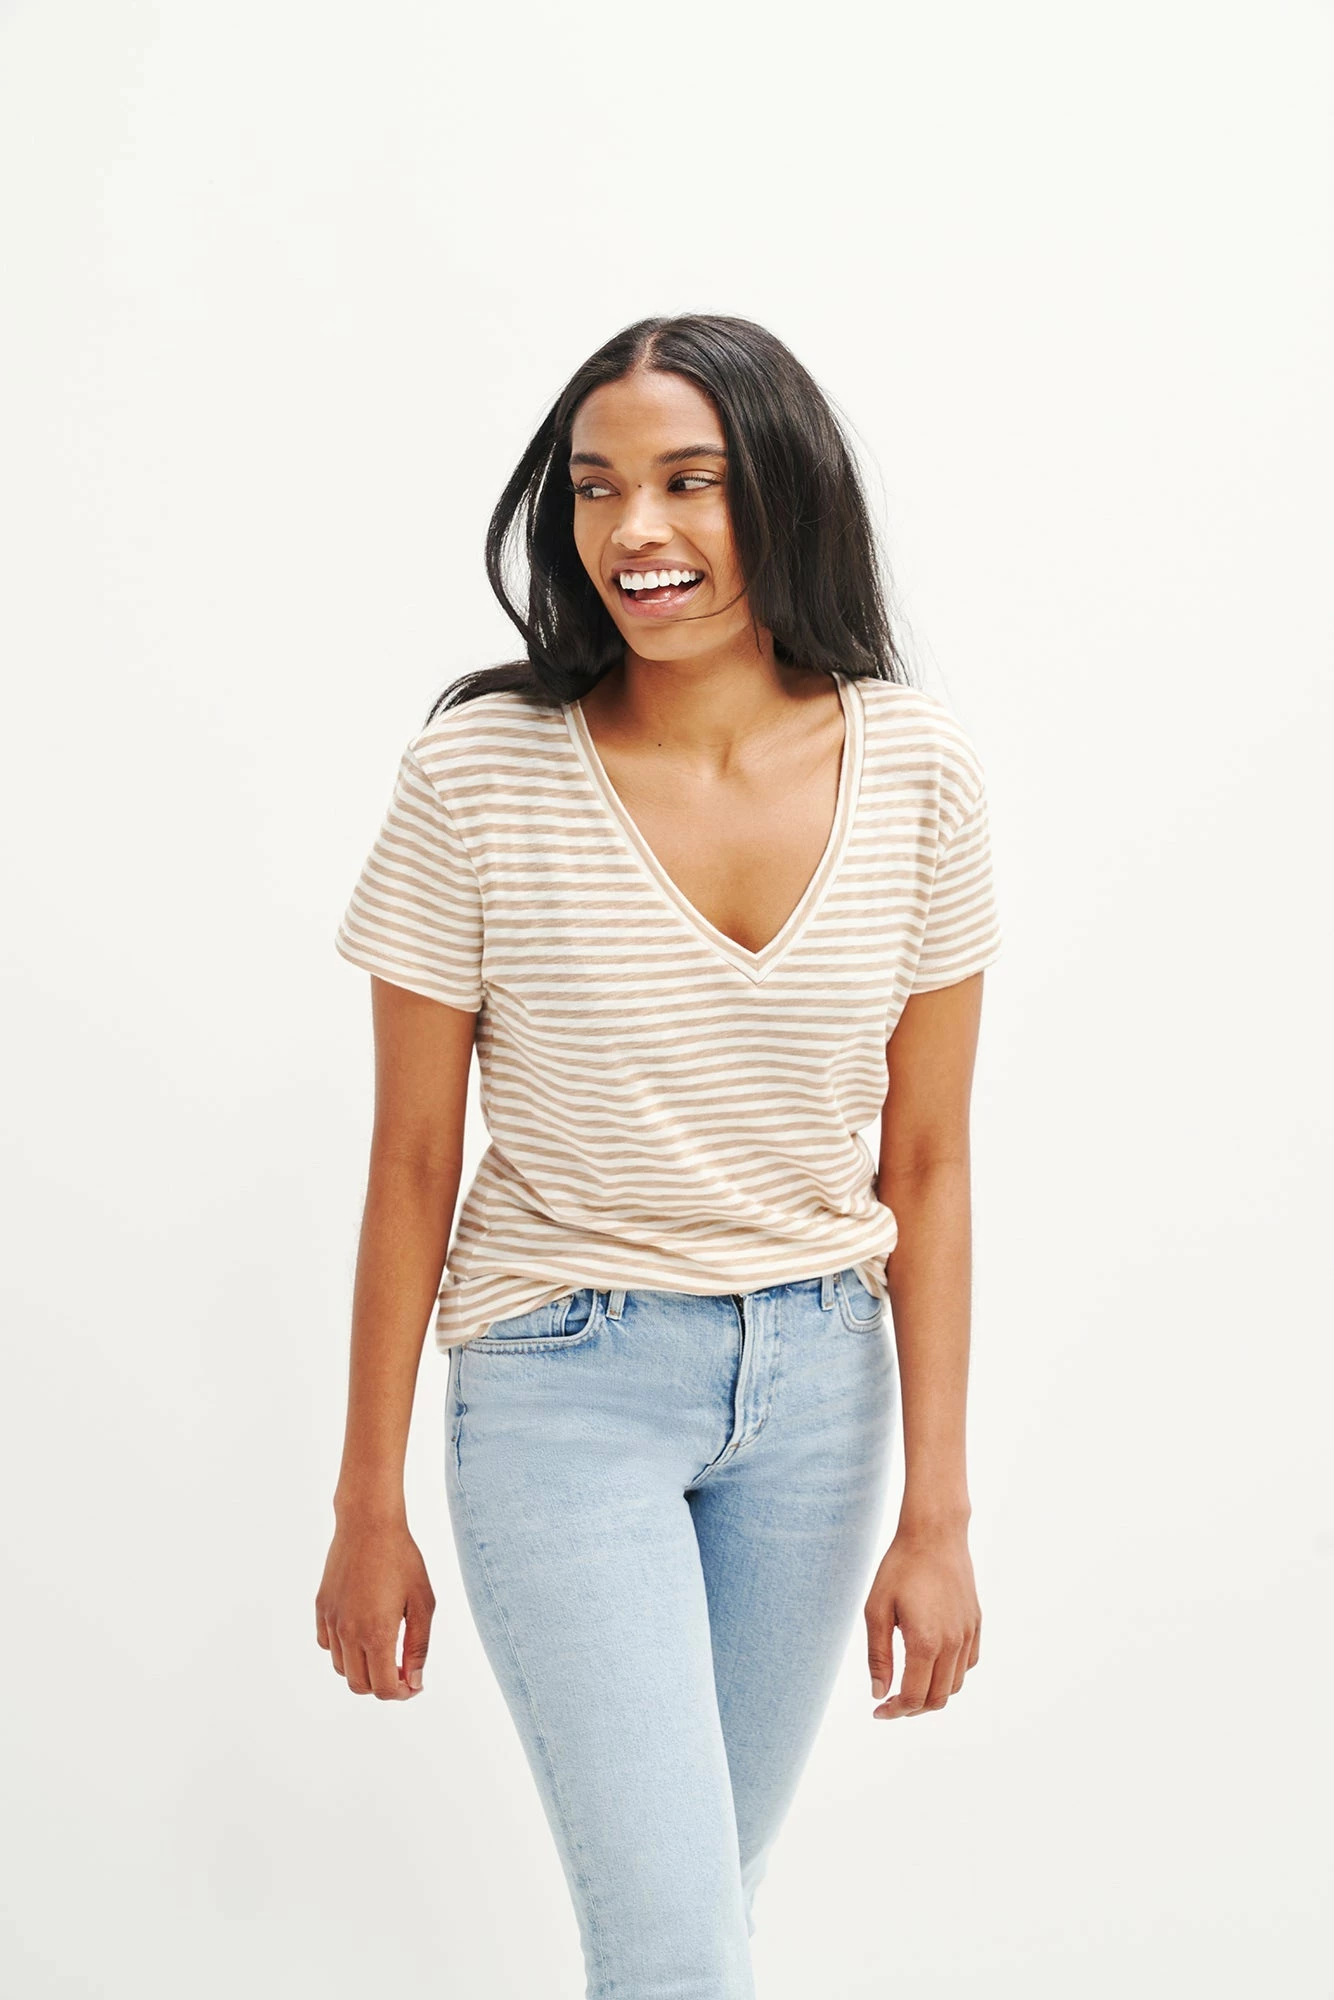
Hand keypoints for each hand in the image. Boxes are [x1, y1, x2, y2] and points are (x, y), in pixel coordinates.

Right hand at [316, 1513, 434, 1699]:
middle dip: (382, 1687)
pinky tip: (362, 1633)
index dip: (401, 1693)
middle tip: (402, 1672)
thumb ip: (418, 1647)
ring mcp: (331, 1621)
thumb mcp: (422, 1602)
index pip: (383, 1688)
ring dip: (363, 1670)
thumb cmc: (402, 1559)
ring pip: (342, 1668)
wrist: (368, 1524)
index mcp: (376, 1633)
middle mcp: (348, 1632)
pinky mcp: (321, 1608)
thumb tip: (414, 1682)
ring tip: (384, 1651)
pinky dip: (344, 1651)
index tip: (414, 1684)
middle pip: (360, 1685)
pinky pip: (328, 1645)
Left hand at [864, 1523, 980, 1719]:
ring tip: (908, 1687)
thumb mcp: (877, 1610)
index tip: (878, 1710)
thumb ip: (878, 1656)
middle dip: (912, 1709)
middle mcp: (953, 1644)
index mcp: (926, 1643)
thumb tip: (879, 1693)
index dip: (895, 1711)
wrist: (934, 1534)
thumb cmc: (900, 1568)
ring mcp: (968, 1634)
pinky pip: (968, 1664)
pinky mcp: (976, 1624)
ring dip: (932, 1695)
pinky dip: (950, 1676)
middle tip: (890, 1703)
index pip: (914, 1697)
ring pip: (955, 1685)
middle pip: (937, 1699)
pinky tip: (931, 1665)